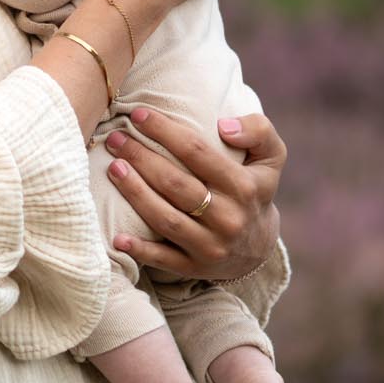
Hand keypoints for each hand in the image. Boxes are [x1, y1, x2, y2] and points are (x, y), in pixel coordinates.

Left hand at [102, 108, 285, 280]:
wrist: (259, 248)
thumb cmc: (254, 189)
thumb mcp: (271, 157)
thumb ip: (259, 130)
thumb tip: (224, 126)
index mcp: (243, 186)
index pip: (197, 152)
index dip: (164, 131)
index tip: (138, 114)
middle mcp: (228, 218)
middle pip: (175, 184)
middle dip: (141, 158)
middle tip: (115, 139)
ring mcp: (210, 246)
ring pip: (165, 218)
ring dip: (135, 193)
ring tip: (112, 169)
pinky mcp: (194, 268)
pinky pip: (163, 260)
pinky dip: (140, 250)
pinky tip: (116, 237)